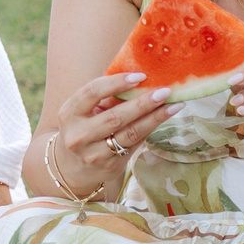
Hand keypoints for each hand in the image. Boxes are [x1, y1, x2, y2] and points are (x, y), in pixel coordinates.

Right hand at [48, 71, 179, 196]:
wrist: (72, 167)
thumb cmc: (83, 128)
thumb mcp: (85, 111)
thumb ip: (107, 98)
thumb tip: (142, 81)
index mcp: (69, 113)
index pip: (92, 93)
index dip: (116, 83)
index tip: (140, 76)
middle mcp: (79, 135)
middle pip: (115, 117)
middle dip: (142, 103)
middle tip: (164, 91)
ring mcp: (94, 153)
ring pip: (130, 133)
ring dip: (154, 117)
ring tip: (174, 105)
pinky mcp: (110, 166)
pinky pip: (135, 144)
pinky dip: (151, 129)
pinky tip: (164, 118)